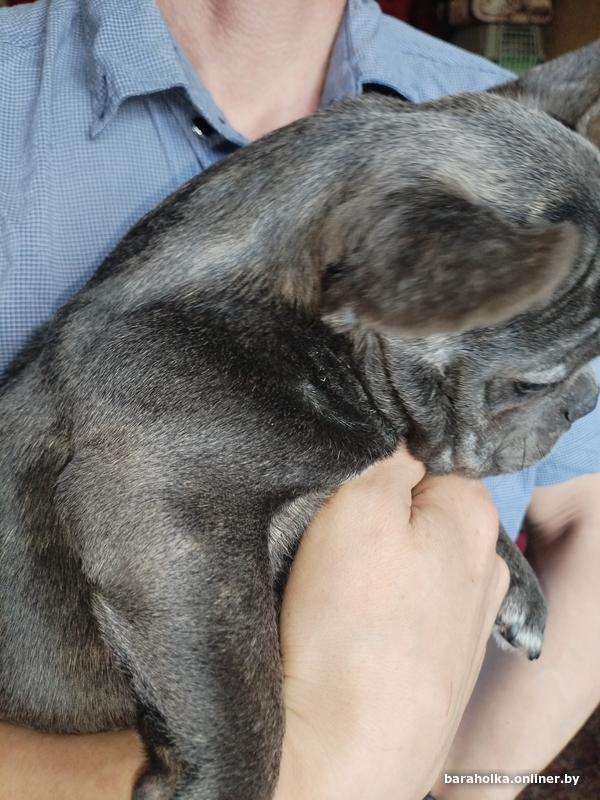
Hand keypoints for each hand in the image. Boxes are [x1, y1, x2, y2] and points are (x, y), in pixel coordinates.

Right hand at [276, 448, 508, 799]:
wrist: (342, 756)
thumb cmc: (350, 631)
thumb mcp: (359, 508)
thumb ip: (387, 457)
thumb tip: (396, 435)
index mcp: (474, 519)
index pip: (429, 454)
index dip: (380, 459)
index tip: (345, 483)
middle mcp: (486, 568)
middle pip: (421, 509)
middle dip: (380, 511)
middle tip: (332, 535)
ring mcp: (465, 621)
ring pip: (413, 561)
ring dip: (379, 563)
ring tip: (337, 588)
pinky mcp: (438, 662)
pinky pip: (406, 610)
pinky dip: (381, 608)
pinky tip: (353, 628)